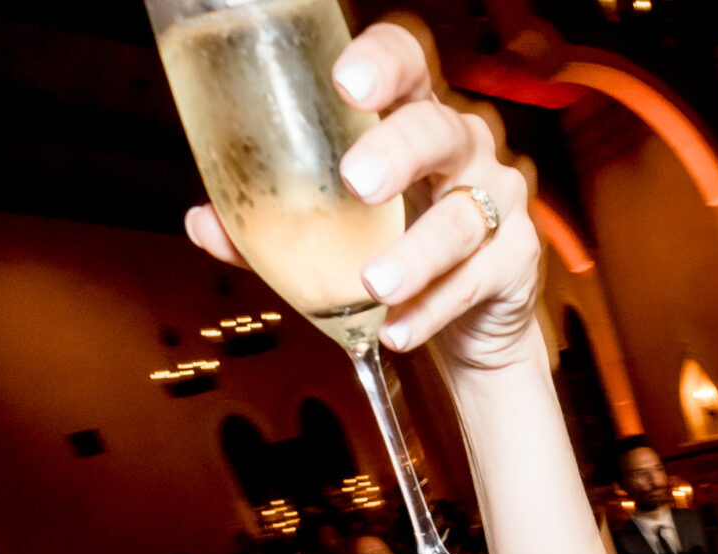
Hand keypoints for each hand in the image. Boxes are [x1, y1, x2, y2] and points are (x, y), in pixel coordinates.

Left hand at [182, 24, 542, 370]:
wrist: (469, 319)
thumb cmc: (396, 243)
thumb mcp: (334, 227)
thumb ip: (272, 223)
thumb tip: (202, 223)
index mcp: (412, 114)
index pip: (408, 62)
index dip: (382, 62)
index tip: (346, 81)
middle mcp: (462, 145)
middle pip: (437, 128)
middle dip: (397, 151)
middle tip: (356, 181)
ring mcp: (497, 199)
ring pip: (462, 215)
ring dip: (416, 252)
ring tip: (373, 282)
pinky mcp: (515, 259)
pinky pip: (474, 280)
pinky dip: (431, 309)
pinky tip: (397, 328)